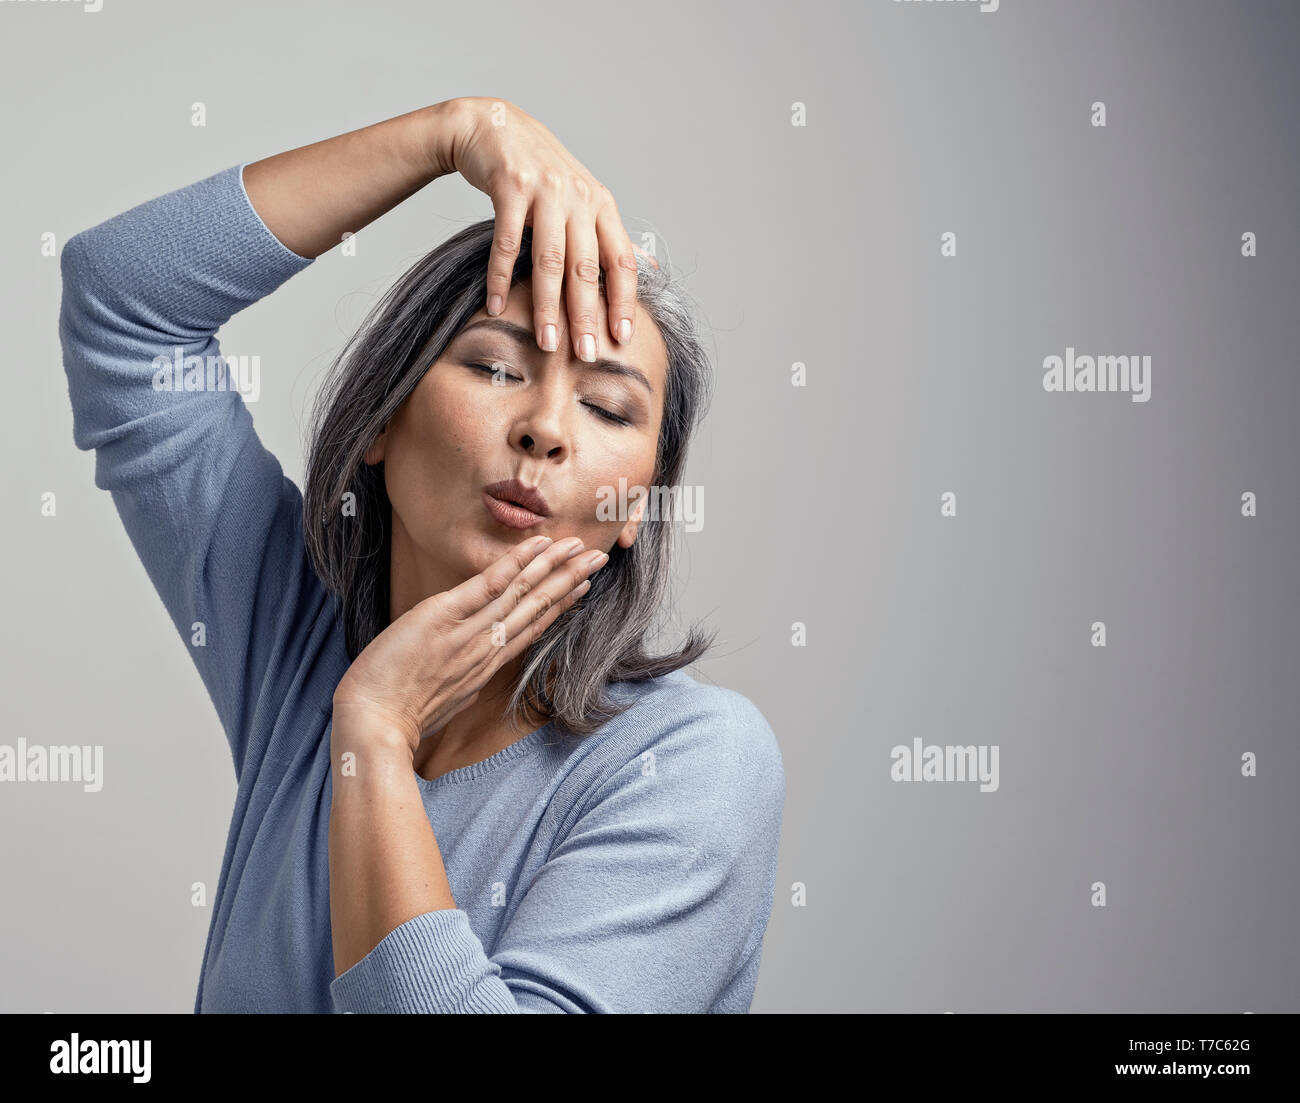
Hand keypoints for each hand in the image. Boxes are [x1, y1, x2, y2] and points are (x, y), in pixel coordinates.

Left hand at [331, 535, 608, 755]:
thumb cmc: (399, 717)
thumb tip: (471, 675)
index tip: (581, 585)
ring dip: (554, 567)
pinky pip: (489, 585)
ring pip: (522, 594)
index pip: (532, 628)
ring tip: (580, 546)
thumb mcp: (444, 699)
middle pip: (538, 608)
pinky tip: (539, 546)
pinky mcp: (444, 617)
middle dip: (569, 580)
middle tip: (598, 557)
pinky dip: (517, 563)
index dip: (560, 604)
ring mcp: (469, 633)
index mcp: (486, 665)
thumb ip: (463, 679)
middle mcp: (487, 648)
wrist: (374, 725)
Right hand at [442, 96, 655, 361]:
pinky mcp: (510, 187)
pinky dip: (500, 278)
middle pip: (586, 267)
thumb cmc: (542, 172)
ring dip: (547, 306)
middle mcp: (579, 197)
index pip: (621, 260)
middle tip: (585, 354)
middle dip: (587, 315)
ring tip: (547, 344)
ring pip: (549, 260)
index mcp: (601, 205)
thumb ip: (612, 237)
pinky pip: (505, 242)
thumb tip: (652, 270)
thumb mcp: (585, 198)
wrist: (494, 127)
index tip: (621, 338)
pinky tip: (497, 307)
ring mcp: (545, 190)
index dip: (623, 301)